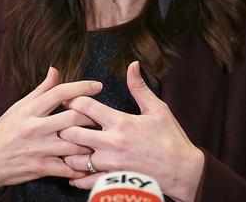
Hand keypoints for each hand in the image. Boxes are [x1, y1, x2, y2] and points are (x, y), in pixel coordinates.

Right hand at [0, 67, 101, 200]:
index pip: (60, 93)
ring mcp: (39, 148)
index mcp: (30, 110)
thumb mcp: (19, 107)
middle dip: (92, 116)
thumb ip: (41, 90)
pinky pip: (67, 167)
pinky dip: (80, 166)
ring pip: (74, 143)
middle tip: (102, 116)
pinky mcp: (40, 168)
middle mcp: (35, 127)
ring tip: (100, 138)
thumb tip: (55, 70)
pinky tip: (89, 162)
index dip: (82, 87)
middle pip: (73, 117)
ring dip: (90, 142)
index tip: (97, 86)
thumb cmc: (3, 131)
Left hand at [59, 61, 204, 201]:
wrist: (183, 171)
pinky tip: (74, 172)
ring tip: (67, 147)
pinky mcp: (113, 180)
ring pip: (75, 159)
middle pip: (72, 133)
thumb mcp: (157, 109)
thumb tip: (133, 64)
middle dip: (65, 127)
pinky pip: (86, 181)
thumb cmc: (171, 138)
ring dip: (69, 152)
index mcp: (121, 122)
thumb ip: (139, 87)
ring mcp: (111, 164)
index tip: (68, 99)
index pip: (85, 106)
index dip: (73, 100)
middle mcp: (112, 143)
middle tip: (62, 124)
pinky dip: (77, 177)